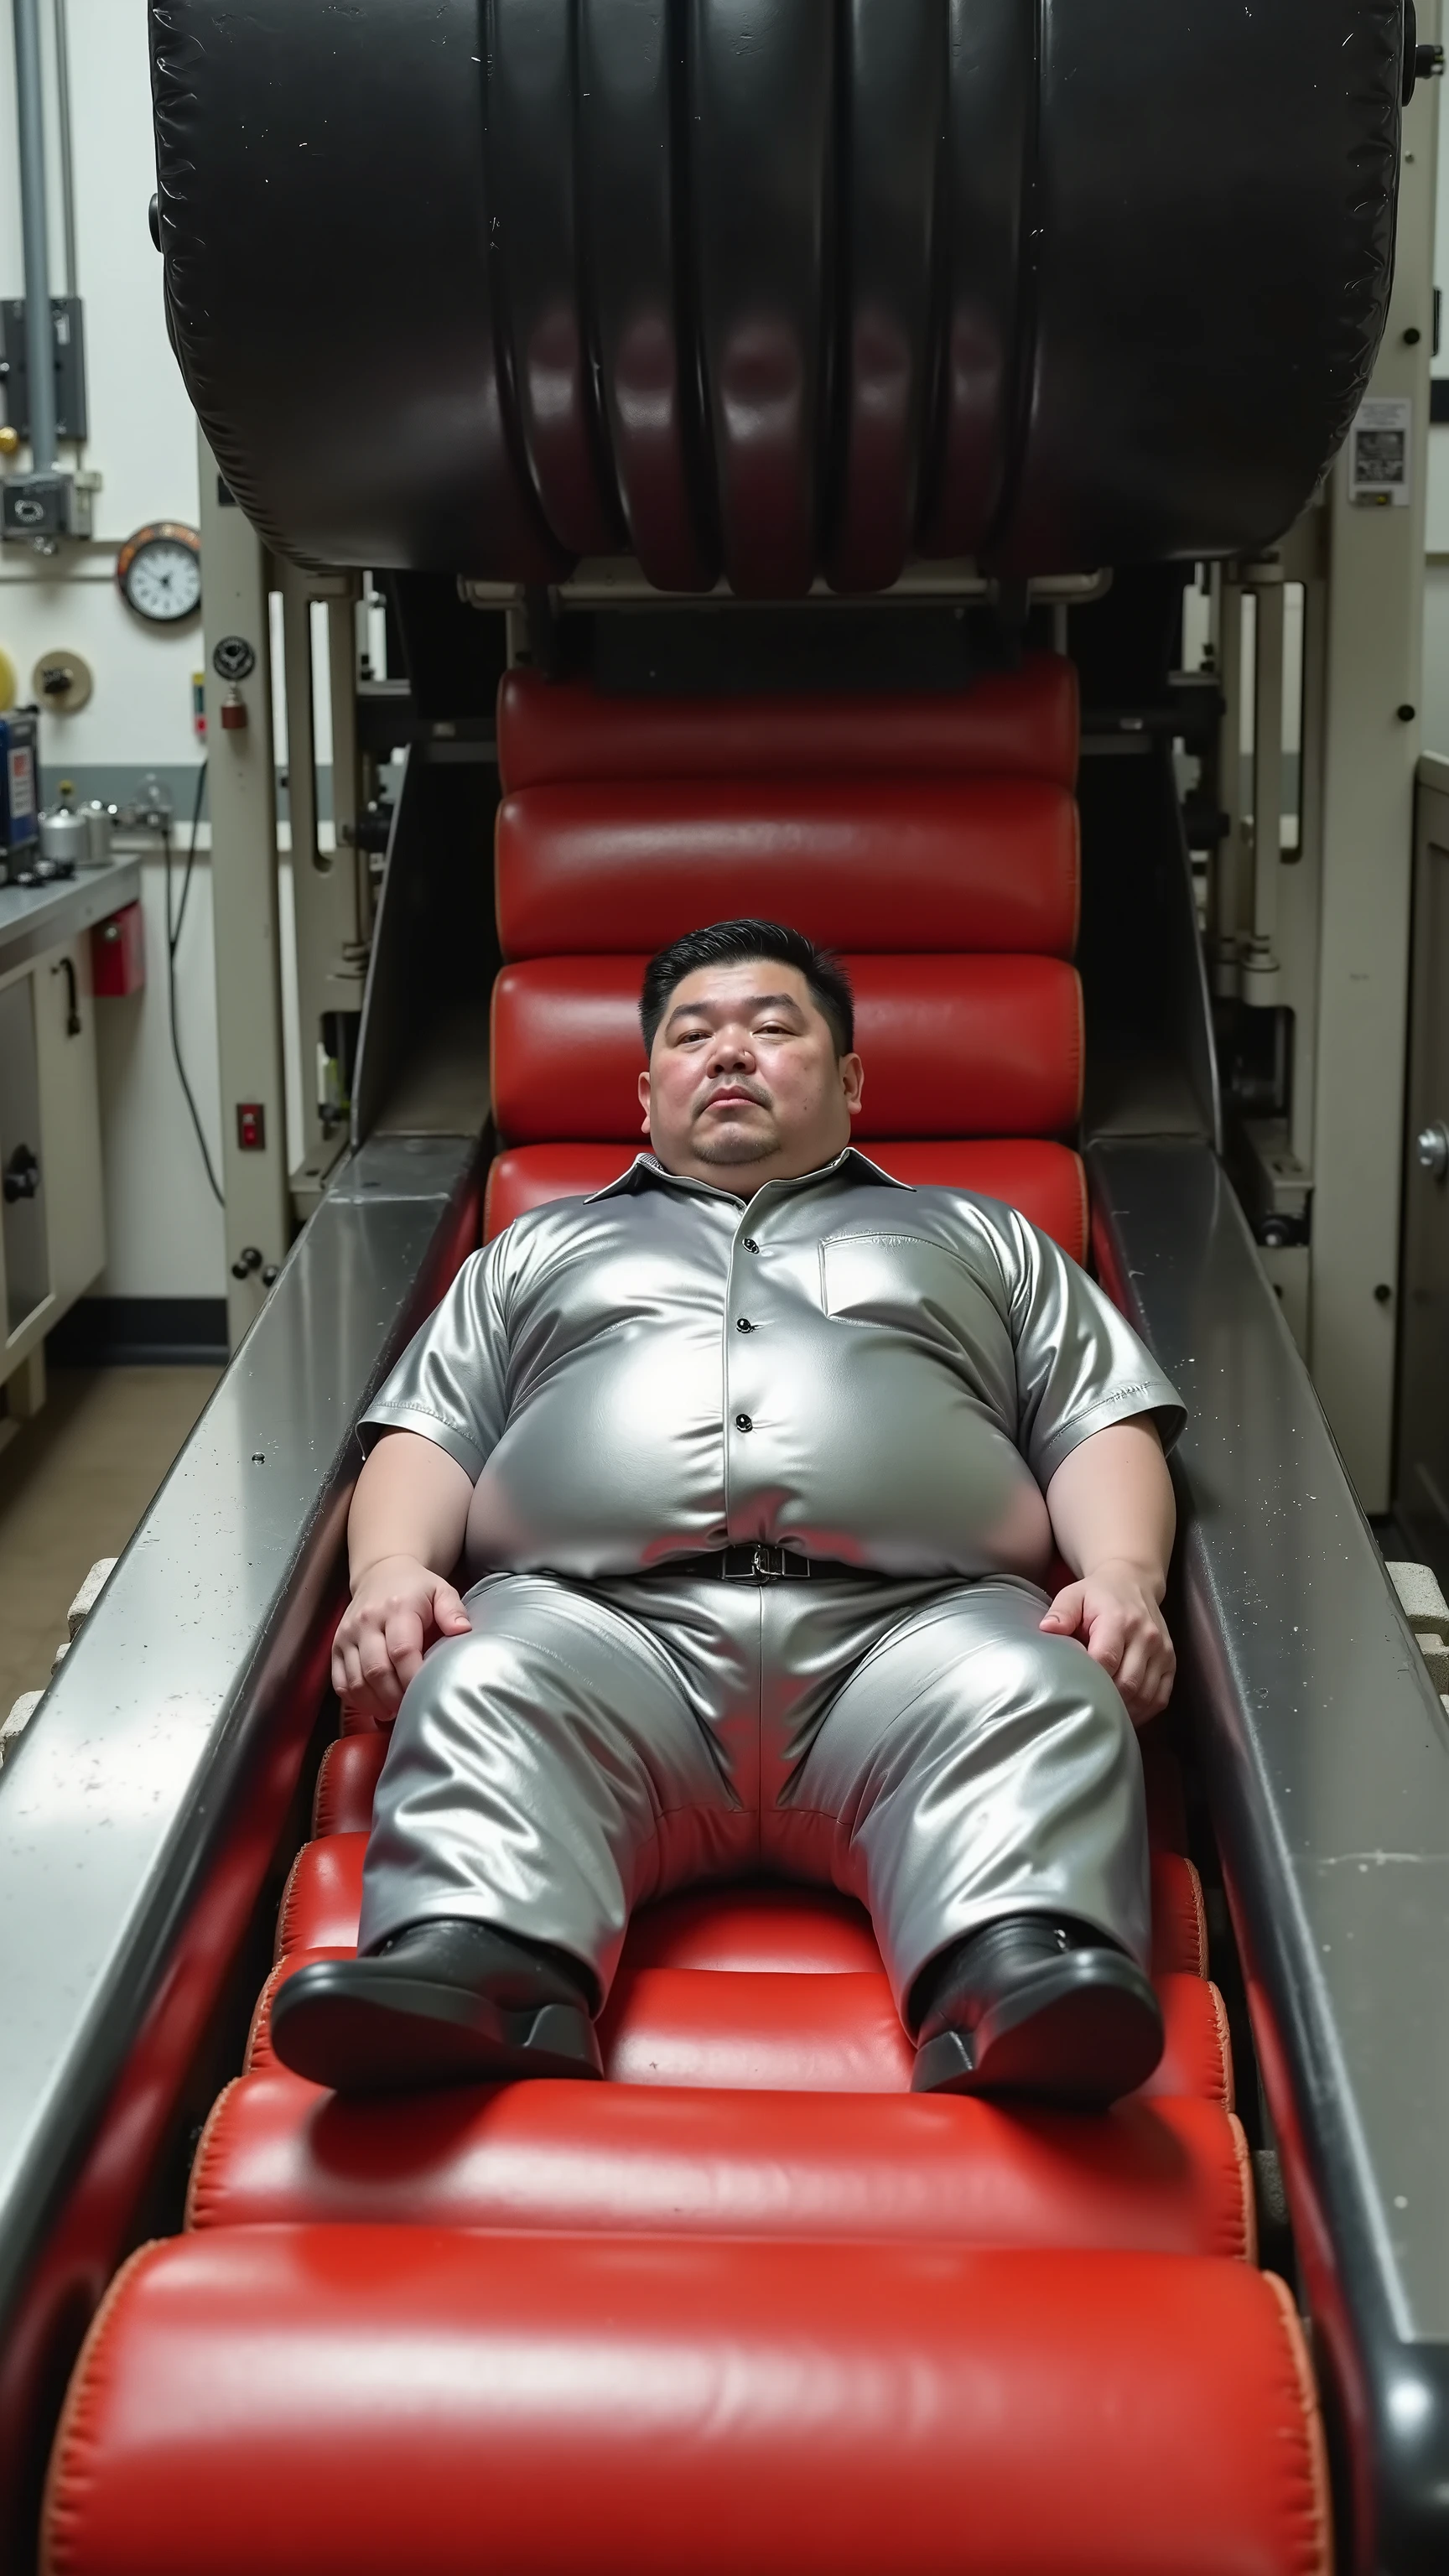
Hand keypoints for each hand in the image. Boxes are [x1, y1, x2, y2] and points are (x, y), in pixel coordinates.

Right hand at [331, 1553, 471, 1717]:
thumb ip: (453, 1610)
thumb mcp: (441, 1590)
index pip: (402, 1652)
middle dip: (395, 1697)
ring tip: (394, 1712)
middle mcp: (367, 1622)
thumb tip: (462, 1631)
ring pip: (356, 1681)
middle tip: (411, 1709)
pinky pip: (340, 1682)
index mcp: (396, 1609)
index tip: (427, 1693)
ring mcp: (347, 1635)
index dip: (413, 1679)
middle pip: (377, 1671)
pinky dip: (356, 1700)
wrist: (380, 1572)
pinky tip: (374, 1705)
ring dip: (376, 1703)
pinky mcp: (335, 1646)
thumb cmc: (416, 1588)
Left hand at [1040, 1558, 1174, 1724]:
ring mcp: (1162, 1651)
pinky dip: (1143, 1711)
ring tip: (1104, 1712)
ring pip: (1145, 1695)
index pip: (1106, 1660)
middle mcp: (1146, 1636)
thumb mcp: (1073, 1595)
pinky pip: (1160, 1697)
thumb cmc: (1098, 1594)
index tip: (1073, 1687)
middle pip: (1127, 1683)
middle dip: (1106, 1699)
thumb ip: (1061, 1613)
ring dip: (1124, 1709)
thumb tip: (1046, 1630)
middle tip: (1087, 1705)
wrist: (1134, 1582)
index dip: (1089, 1679)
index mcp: (1119, 1620)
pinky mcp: (1170, 1662)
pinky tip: (1125, 1712)